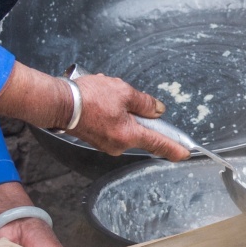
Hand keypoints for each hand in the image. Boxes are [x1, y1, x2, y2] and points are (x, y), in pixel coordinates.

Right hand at [69, 73, 186, 159]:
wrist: (60, 104)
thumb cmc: (88, 98)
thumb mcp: (123, 92)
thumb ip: (145, 103)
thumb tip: (157, 110)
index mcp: (128, 135)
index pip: (158, 143)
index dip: (173, 148)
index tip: (184, 153)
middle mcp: (118, 145)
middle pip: (141, 132)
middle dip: (138, 114)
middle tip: (127, 99)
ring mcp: (107, 144)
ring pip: (126, 127)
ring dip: (123, 112)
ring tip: (107, 97)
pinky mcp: (98, 139)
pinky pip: (114, 128)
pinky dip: (113, 115)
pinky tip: (101, 102)